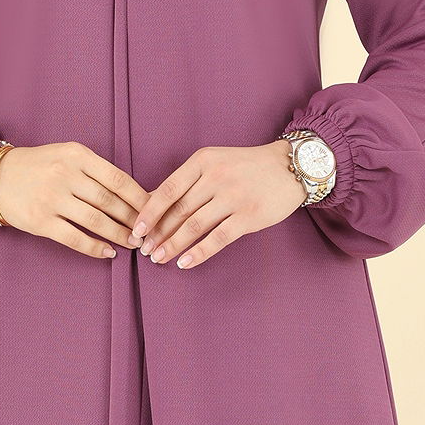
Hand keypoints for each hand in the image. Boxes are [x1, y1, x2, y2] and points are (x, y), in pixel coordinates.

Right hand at [0, 140, 152, 260]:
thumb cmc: (39, 165)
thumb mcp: (67, 154)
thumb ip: (94, 169)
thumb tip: (131, 193)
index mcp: (77, 155)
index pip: (117, 178)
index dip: (139, 197)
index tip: (154, 210)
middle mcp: (65, 175)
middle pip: (109, 201)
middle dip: (133, 219)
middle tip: (148, 231)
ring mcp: (52, 199)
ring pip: (95, 221)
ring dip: (118, 234)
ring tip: (133, 244)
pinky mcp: (40, 221)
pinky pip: (74, 238)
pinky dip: (94, 248)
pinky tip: (107, 253)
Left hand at [129, 139, 305, 269]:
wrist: (288, 167)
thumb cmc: (245, 166)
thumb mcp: (214, 161)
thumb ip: (188, 180)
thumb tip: (153, 202)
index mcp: (203, 161)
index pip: (168, 189)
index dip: (149, 212)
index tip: (136, 229)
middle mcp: (216, 177)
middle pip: (178, 210)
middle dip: (158, 233)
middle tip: (144, 249)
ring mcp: (233, 197)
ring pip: (194, 226)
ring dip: (172, 245)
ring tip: (158, 258)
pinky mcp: (249, 216)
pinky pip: (218, 238)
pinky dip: (198, 253)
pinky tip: (184, 263)